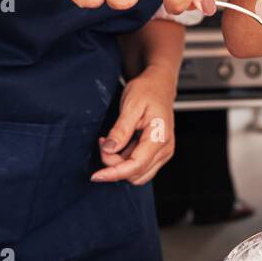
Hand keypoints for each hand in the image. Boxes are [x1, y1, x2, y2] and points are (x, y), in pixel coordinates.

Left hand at [91, 66, 176, 184]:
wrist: (160, 85)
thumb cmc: (148, 91)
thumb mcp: (131, 105)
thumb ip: (121, 130)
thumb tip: (109, 149)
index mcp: (160, 137)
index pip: (136, 165)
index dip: (114, 172)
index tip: (96, 175)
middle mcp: (165, 149)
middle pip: (135, 173)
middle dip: (115, 164)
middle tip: (104, 143)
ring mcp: (163, 152)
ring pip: (137, 174)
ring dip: (120, 164)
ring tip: (112, 141)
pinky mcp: (158, 153)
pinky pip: (140, 167)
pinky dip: (126, 161)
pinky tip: (120, 144)